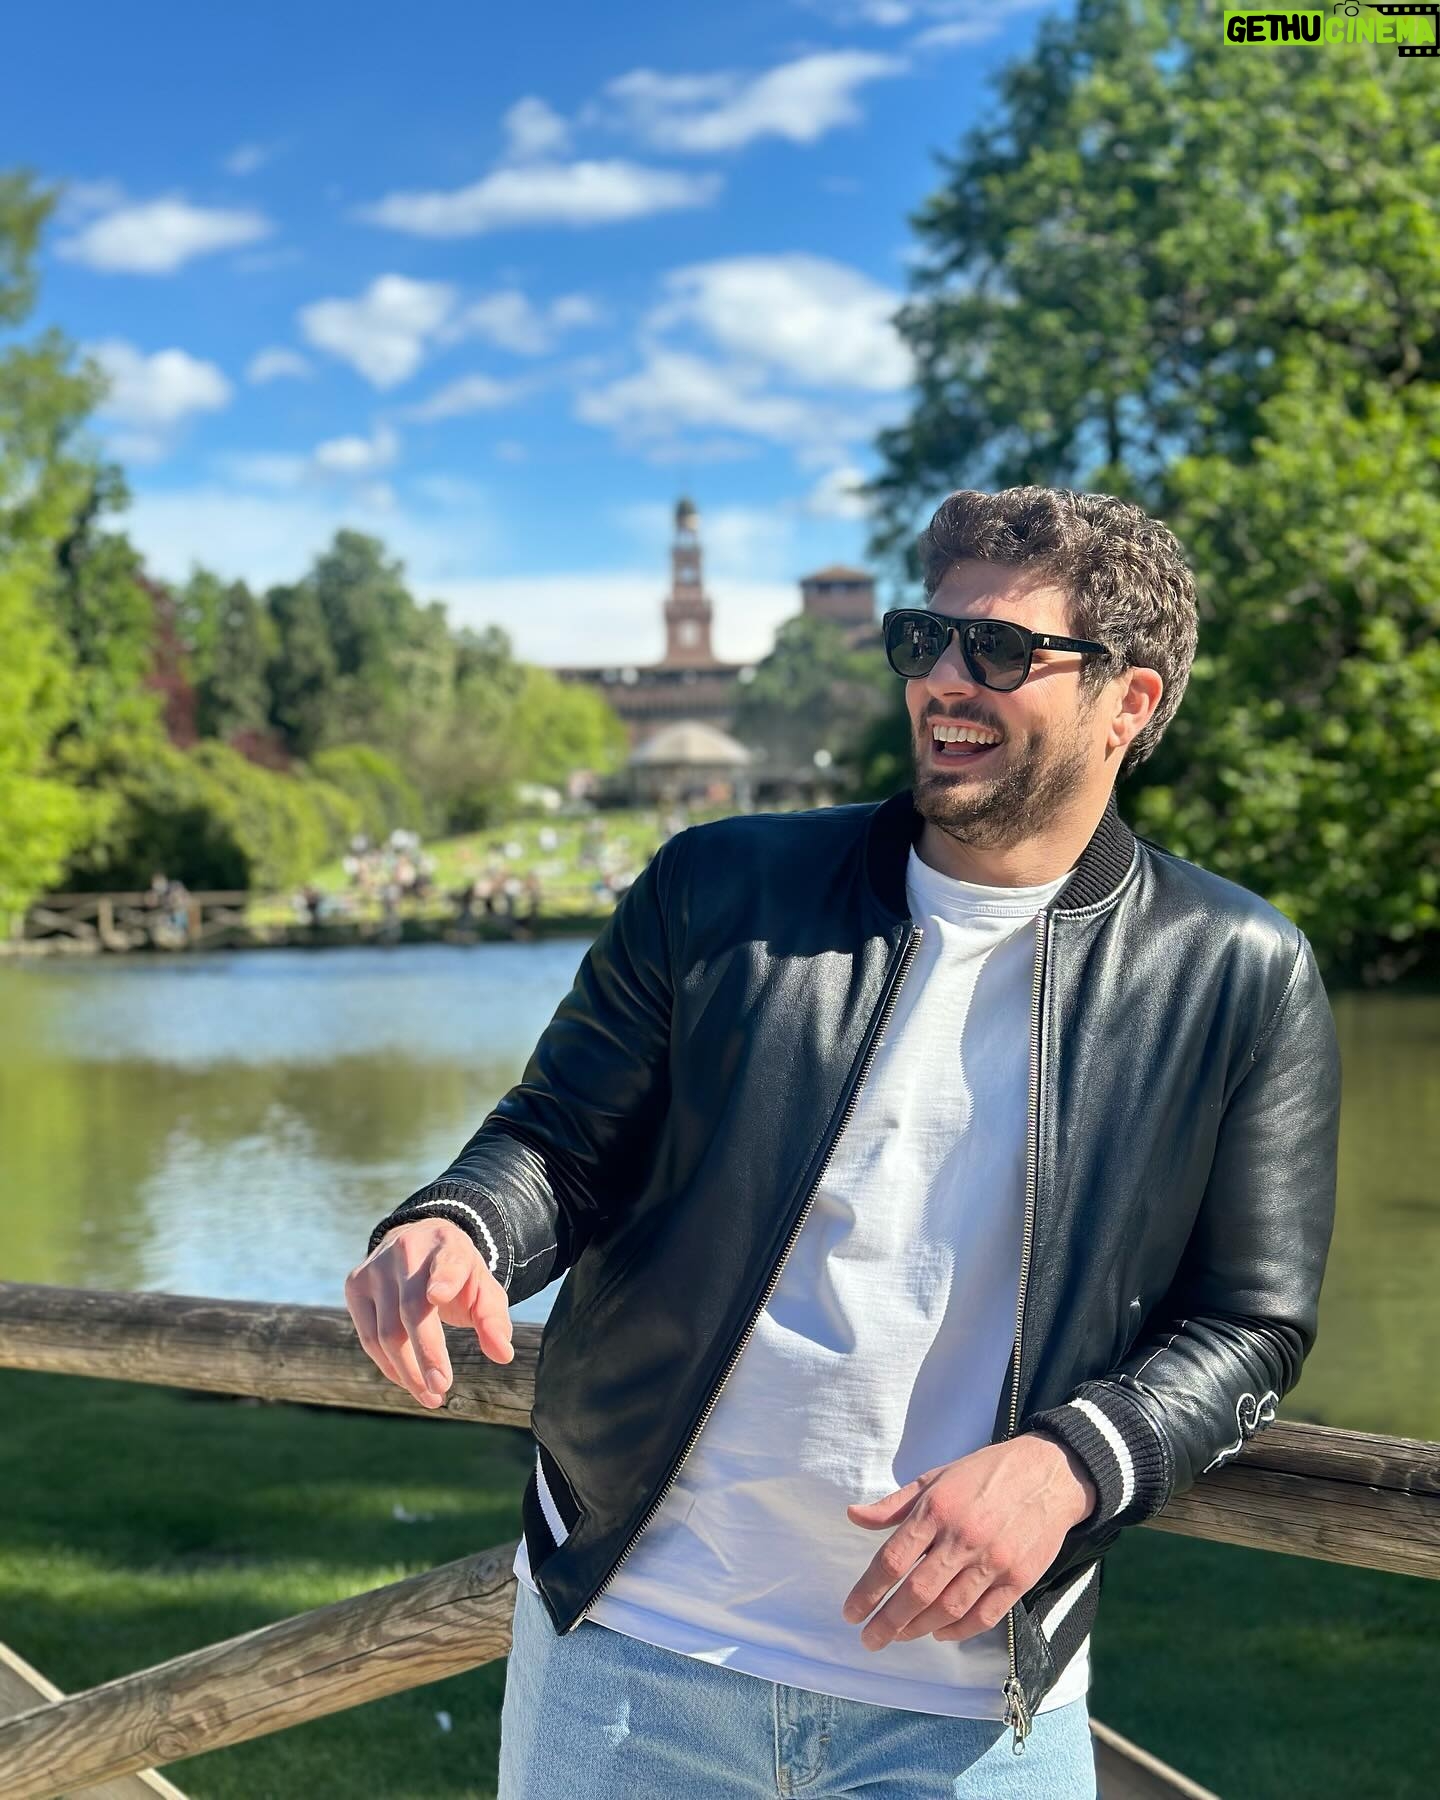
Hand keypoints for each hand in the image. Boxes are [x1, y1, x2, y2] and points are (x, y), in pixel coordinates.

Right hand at [344, 1218, 514, 1409]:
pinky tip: (408, 1380)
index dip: (443, 1279)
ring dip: (407, 1371)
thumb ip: (493, 1319)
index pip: (447, 1263)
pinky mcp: (354, 1284)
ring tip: (430, 1396)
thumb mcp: (483, 1287)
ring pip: (386, 1331)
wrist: (419, 1240)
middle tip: (441, 1388)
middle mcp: (408, 1250)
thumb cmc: (458, 1273)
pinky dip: (389, 1365)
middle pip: (412, 1310)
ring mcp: (376, 1267)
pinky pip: (369, 1337)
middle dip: (426, 1353)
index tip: (437, 1295)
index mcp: (448, 1245)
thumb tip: (503, 1355)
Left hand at [840, 1433, 1096, 1650]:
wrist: (1049, 1474)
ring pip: (949, 1609)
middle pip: (917, 1592)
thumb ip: (894, 1504)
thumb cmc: (984, 1474)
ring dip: (919, 1629)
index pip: (893, 1559)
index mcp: (937, 1508)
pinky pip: (984, 1617)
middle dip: (888, 1622)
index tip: (851, 1612)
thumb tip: (853, 1516)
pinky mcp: (1019, 1579)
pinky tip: (940, 1633)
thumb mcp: (935, 1477)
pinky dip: (958, 1631)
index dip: (868, 1591)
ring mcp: (993, 1560)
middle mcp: (963, 1537)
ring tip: (900, 1635)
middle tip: (870, 1639)